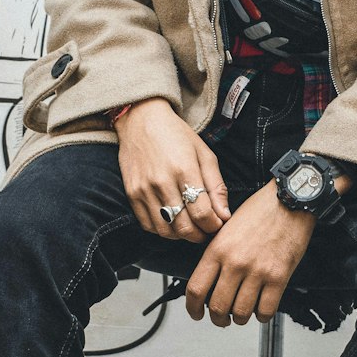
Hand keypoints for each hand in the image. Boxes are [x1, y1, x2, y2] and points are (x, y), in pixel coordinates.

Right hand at [115, 98, 230, 242]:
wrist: (141, 120)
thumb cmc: (177, 135)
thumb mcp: (204, 154)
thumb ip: (216, 187)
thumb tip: (225, 216)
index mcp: (185, 169)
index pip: (203, 214)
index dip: (214, 226)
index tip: (218, 224)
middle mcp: (162, 182)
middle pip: (184, 227)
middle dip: (200, 235)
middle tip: (206, 230)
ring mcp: (143, 190)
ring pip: (166, 231)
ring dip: (182, 235)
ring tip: (191, 226)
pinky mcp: (131, 194)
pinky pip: (148, 225)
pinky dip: (163, 229)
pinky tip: (172, 221)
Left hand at [185, 181, 316, 326]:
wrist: (290, 201)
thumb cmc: (260, 210)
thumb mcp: (226, 228)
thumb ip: (216, 254)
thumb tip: (209, 280)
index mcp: (217, 249)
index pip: (196, 289)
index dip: (192, 308)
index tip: (196, 313)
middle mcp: (235, 262)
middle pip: (218, 307)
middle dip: (218, 319)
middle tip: (221, 319)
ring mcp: (258, 271)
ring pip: (241, 313)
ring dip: (239, 319)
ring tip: (241, 314)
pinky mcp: (279, 277)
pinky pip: (266, 310)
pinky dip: (261, 316)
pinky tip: (261, 309)